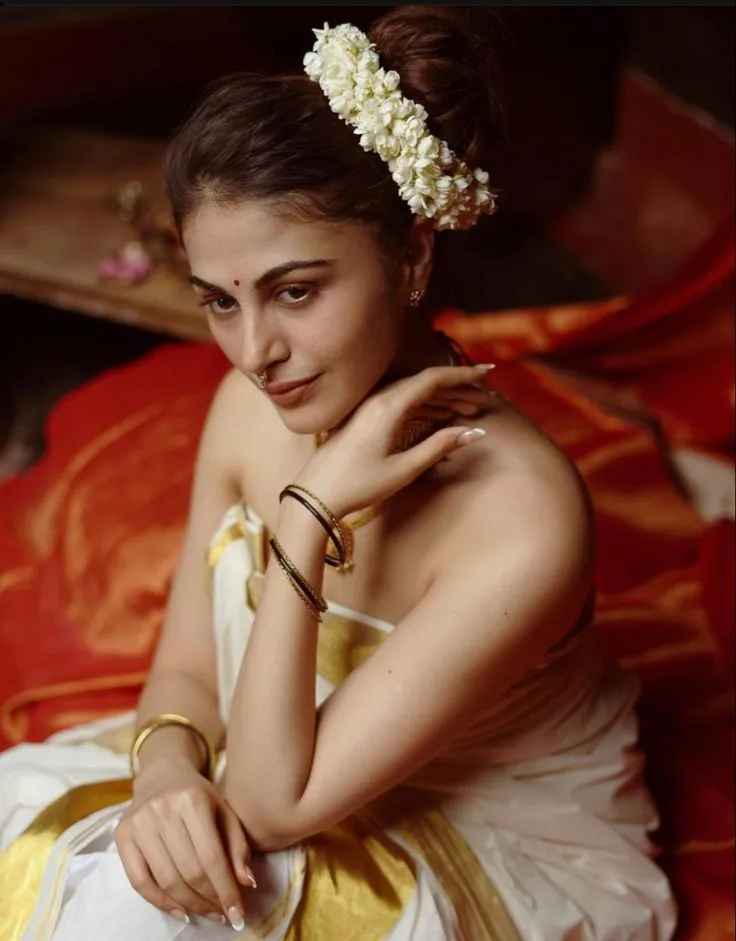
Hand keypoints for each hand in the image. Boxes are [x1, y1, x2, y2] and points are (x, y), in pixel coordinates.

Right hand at [116, 759, 254, 928]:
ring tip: (206, 913)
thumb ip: (238, 846)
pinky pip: (139, 882)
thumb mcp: (225, 811)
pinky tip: (181, 911)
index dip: (226, 890)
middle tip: (223, 914)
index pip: (211, 857)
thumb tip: (246, 883)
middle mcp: (163, 811)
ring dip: (190, 905)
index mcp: (192, 800)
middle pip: (189, 872)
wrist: (163, 774)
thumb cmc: (199, 796)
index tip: (238, 914)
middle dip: (210, 900)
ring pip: (166, 880)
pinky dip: (161, 902)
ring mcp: (139, 824)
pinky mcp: (122, 836)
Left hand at [299, 364, 493, 516]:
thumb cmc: (358, 485)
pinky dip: (425, 406)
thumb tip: (472, 432)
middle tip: (484, 400)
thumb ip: (438, 447)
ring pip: (414, 392)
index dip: (463, 374)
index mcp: (388, 407)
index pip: (433, 379)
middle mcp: (378, 400)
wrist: (316, 494)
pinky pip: (401, 402)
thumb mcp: (404, 469)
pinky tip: (441, 415)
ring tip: (469, 409)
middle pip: (425, 383)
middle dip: (458, 388)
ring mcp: (370, 407)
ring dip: (443, 397)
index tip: (488, 373)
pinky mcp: (365, 417)